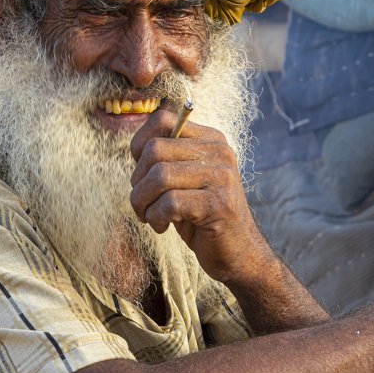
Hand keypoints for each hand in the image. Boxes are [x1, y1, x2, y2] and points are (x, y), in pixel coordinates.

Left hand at [128, 104, 271, 282]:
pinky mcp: (219, 205)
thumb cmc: (200, 216)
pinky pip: (170, 203)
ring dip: (142, 202)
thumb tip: (136, 146)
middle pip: (155, 150)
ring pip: (159, 176)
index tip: (140, 173)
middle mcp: (219, 152)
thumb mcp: (184, 180)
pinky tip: (161, 227)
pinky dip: (155, 218)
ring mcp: (222, 177)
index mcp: (210, 139)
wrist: (237, 253)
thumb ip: (166, 159)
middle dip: (137, 181)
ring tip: (148, 216)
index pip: (162, 119)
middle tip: (142, 203)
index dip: (138, 144)